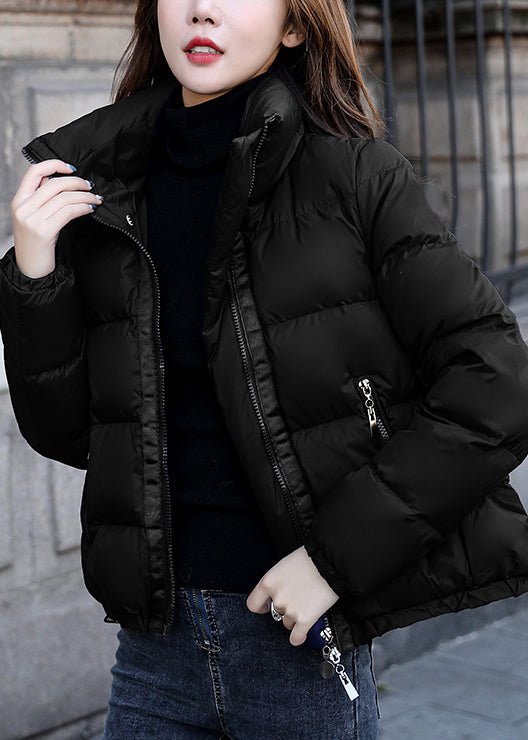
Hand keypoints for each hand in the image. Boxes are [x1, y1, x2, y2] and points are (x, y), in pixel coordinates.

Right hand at [10, 159, 102, 278]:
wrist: (31, 269)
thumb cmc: (36, 244)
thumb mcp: (33, 217)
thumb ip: (42, 198)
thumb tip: (60, 180)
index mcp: (19, 200)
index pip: (34, 171)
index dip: (54, 164)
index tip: (71, 168)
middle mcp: (23, 207)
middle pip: (54, 184)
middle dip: (77, 182)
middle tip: (90, 186)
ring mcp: (32, 220)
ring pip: (64, 198)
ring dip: (84, 196)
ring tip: (95, 199)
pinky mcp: (44, 231)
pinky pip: (68, 212)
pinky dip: (82, 207)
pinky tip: (90, 208)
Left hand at [246, 545, 338, 646]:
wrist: (330, 564)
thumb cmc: (309, 560)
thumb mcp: (285, 565)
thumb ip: (277, 582)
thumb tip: (276, 594)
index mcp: (268, 582)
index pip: (253, 604)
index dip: (262, 606)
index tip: (268, 606)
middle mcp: (277, 598)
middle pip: (276, 613)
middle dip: (286, 608)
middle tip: (298, 598)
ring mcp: (290, 610)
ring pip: (288, 623)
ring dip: (296, 617)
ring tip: (308, 603)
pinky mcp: (305, 620)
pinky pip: (296, 637)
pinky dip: (298, 637)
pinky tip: (302, 633)